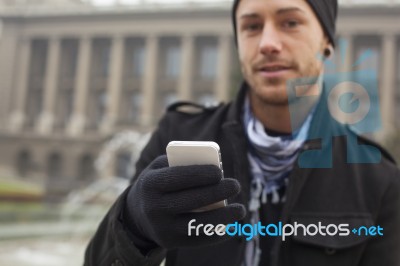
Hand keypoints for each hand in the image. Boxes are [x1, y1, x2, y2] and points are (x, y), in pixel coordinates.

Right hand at [125, 155, 245, 248]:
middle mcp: (153, 208)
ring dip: (223, 218)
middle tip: (235, 185)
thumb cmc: (159, 183)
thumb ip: (182, 162)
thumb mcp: (161, 167)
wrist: (138, 213)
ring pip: (197, 224)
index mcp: (150, 184)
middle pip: (190, 201)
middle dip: (216, 192)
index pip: (177, 178)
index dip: (199, 175)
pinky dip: (217, 234)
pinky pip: (197, 240)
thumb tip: (213, 167)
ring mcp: (161, 228)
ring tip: (240, 210)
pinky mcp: (170, 242)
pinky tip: (231, 226)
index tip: (219, 172)